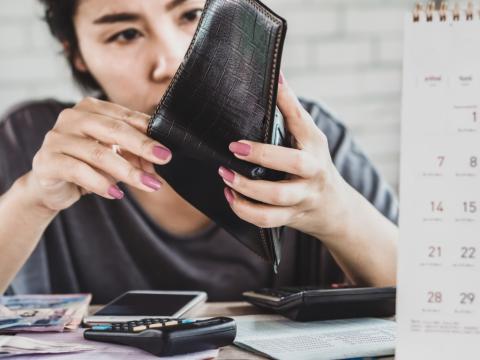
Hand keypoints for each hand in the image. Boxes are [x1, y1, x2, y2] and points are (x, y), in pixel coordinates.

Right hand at [28, 97, 170, 211]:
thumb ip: (135, 152)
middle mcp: (72, 117)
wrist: (50, 185)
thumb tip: (160, 157)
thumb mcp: (115, 155)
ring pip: (99, 153)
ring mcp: (57, 138)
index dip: (148, 131)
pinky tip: (117, 194)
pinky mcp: (47, 161)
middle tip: (164, 159)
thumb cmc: (86, 164)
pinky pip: (78, 171)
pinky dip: (101, 183)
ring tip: (149, 184)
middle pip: (114, 130)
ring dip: (128, 171)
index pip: (125, 116)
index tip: (168, 148)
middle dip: (142, 146)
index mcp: (91, 108)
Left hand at [218, 73, 352, 240]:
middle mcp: (313, 171)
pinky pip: (266, 219)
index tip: (271, 82)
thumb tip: (276, 76)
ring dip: (247, 187)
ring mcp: (303, 196)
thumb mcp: (310, 141)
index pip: (301, 119)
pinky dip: (244, 210)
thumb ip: (292, 114)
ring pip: (276, 197)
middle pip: (294, 163)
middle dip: (263, 155)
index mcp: (315, 145)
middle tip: (235, 147)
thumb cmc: (314, 166)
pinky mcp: (292, 216)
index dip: (286, 99)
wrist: (335, 209)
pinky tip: (230, 196)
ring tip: (225, 175)